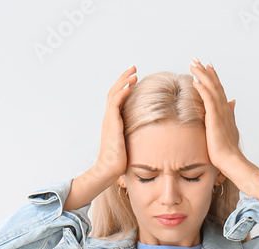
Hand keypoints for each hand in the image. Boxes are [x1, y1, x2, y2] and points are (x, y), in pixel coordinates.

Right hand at [92, 65, 135, 184]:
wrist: (108, 170)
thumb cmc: (120, 162)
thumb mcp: (130, 143)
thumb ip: (136, 135)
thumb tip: (150, 134)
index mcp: (113, 121)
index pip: (117, 98)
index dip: (125, 86)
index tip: (134, 78)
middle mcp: (109, 118)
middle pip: (114, 91)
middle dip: (124, 78)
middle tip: (134, 67)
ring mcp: (109, 119)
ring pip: (114, 94)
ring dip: (124, 81)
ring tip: (133, 72)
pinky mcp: (111, 123)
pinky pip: (115, 103)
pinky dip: (121, 92)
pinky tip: (129, 86)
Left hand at [189, 58, 241, 170]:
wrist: (231, 159)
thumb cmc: (228, 148)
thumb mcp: (230, 127)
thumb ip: (230, 113)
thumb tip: (233, 102)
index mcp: (226, 110)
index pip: (219, 89)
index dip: (213, 76)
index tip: (207, 66)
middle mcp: (224, 108)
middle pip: (215, 84)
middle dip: (206, 71)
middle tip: (196, 59)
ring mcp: (221, 112)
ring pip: (211, 88)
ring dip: (202, 75)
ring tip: (193, 65)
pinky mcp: (215, 118)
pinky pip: (208, 99)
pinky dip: (202, 88)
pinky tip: (195, 80)